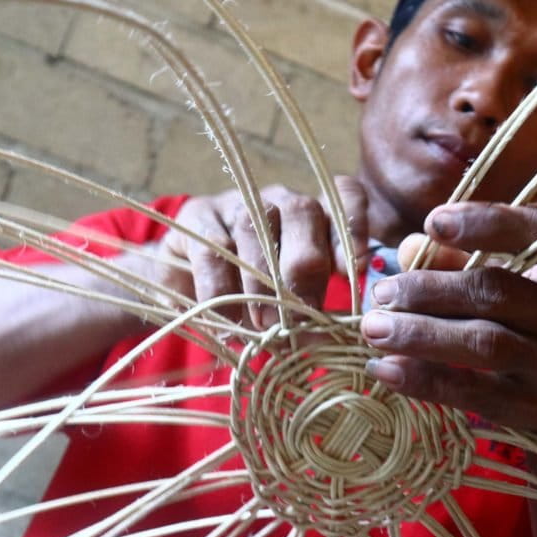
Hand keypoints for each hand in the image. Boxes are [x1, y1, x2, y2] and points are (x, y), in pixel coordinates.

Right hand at [158, 177, 367, 326]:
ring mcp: (235, 203)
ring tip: (266, 326)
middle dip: (305, 265)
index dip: (354, 224)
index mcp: (313, 215)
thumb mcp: (289, 301)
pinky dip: (221, 290)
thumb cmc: (250, 295)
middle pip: (302, 210)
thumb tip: (335, 342)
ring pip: (256, 226)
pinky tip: (227, 321)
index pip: (344, 194)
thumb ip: (314, 310)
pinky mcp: (195, 217)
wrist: (182, 286)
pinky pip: (212, 249)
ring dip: (263, 282)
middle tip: (300, 315)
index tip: (354, 267)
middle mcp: (278, 200)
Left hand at [360, 202, 536, 436]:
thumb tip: (410, 246)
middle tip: (383, 292)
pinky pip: (477, 394)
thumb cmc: (529, 319)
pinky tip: (386, 369)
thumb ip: (459, 259)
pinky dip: (425, 380)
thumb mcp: (507, 279)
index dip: (487, 223)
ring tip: (374, 328)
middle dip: (433, 290)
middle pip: (503, 293)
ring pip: (488, 344)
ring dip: (422, 334)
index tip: (432, 221)